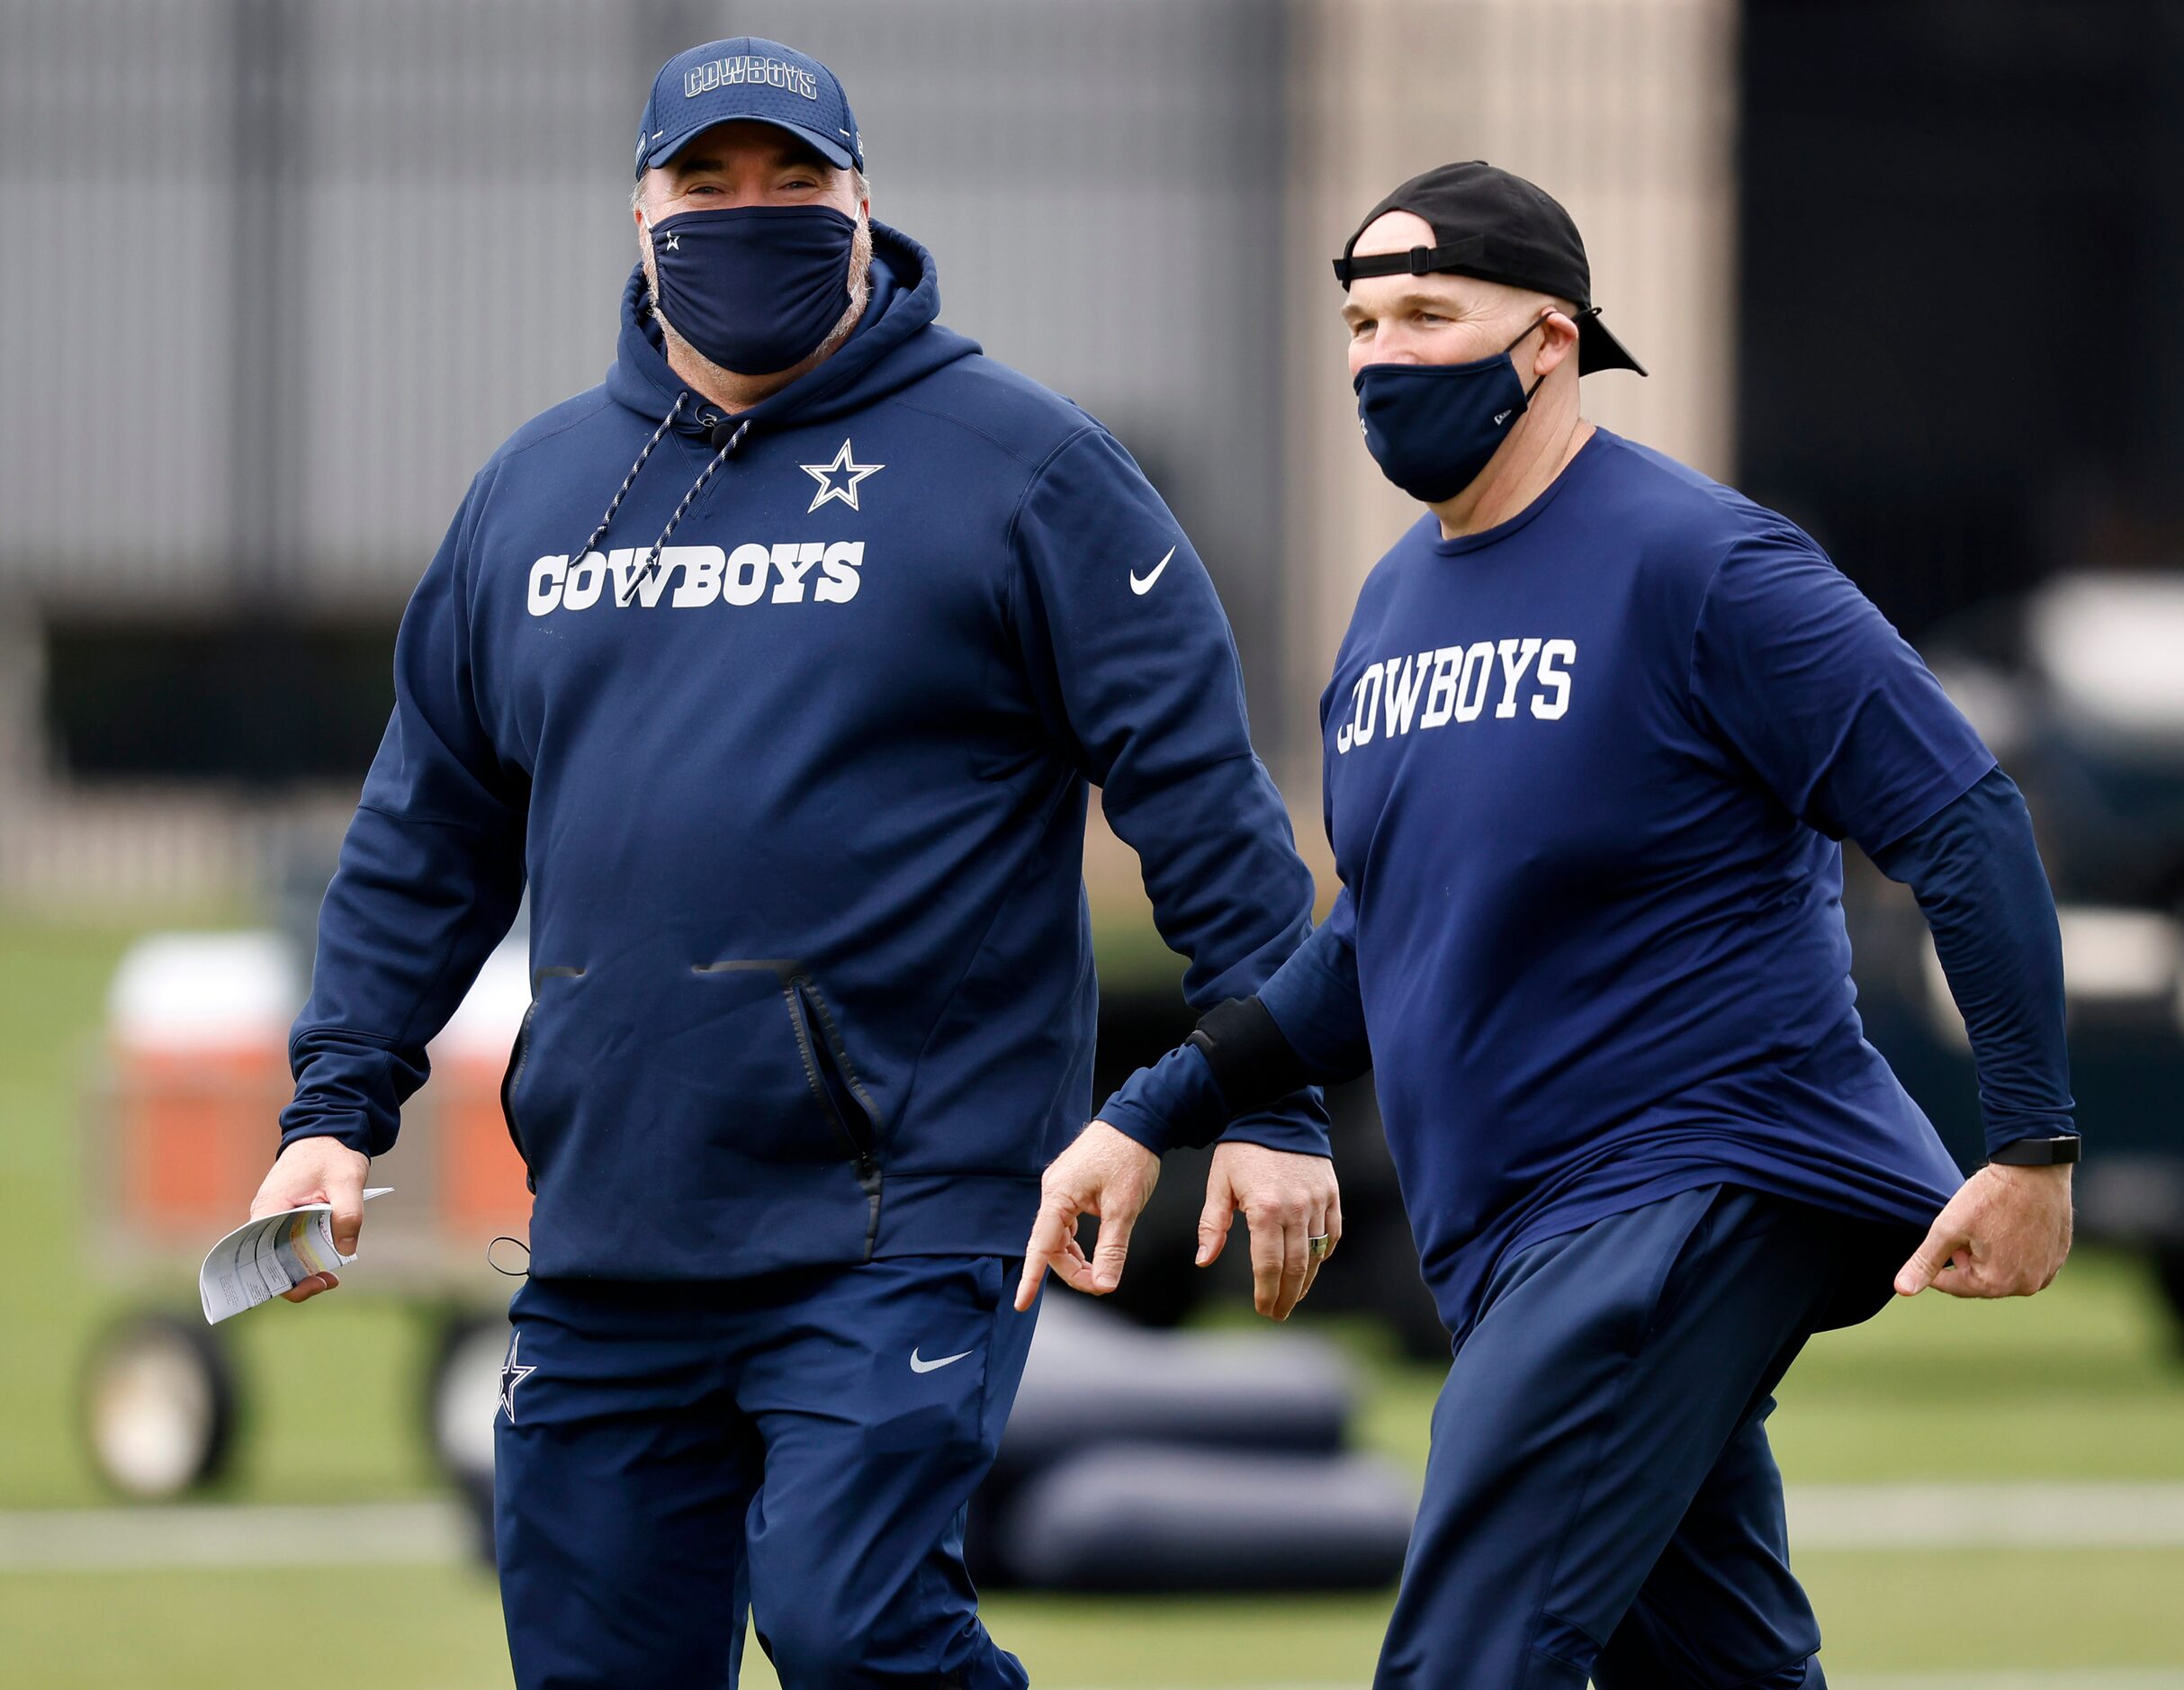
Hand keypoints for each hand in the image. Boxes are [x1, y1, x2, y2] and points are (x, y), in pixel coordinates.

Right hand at [248, 1137, 369, 1302]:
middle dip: (297, 1278)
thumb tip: (345, 1251)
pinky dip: (306, 1253)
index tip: (313, 1282)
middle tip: (329, 1282)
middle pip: (269, 1261)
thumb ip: (348, 1214)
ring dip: (303, 1268)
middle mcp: (264, 1217)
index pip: (262, 1257)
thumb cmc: (332, 1153)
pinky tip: (328, 1259)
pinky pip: (290, 1241)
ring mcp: (274, 1217)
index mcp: (269, 1209)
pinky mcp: (287, 1216)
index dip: (285, 1277)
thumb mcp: (347, 1181)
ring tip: (331, 1277)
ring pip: (281, 1253)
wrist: (329, 1131)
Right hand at [1015, 1122, 1159, 1311]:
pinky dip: (1077, 1242)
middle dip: (1073, 1270)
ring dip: (1075, 1257)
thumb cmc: (1130, 1156)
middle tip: (1101, 1284)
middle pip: (1051, 1245)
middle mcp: (1053, 1190)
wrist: (1139, 1119)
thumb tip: (1105, 1284)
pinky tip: (1091, 1251)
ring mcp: (1060, 1186)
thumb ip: (1112, 1249)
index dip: (1031, 1278)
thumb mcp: (1124, 1208)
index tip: (1021, 1303)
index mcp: (1058, 1195)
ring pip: (1059, 1235)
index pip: (1040, 1246)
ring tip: (1099, 1272)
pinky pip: (1066, 1222)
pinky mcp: (1070, 1184)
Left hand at [1198, 1141, 1341, 1320]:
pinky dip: (1324, 1253)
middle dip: (1287, 1296)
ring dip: (1306, 1281)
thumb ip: (1212, 1224)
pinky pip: (1332, 1233)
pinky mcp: (1331, 1193)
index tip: (1262, 1309)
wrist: (1275, 1110)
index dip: (1266, 1292)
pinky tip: (1313, 1265)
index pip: (1268, 1265)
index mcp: (1265, 1210)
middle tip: (1279, 1313)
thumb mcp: (1219, 1183)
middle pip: (1296, 1267)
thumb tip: (1204, 1259)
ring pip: (1316, 1254)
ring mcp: (1317, 1202)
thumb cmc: (1241, 1148)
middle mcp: (1296, 1209)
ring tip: (1295, 1298)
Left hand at [1894, 1162, 2072, 1298]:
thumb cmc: (1990, 1197)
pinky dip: (2011, 1249)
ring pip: (2003, 1271)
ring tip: (1985, 1225)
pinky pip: (2026, 1261)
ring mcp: (2047, 1271)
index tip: (1935, 1244)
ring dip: (1988, 1255)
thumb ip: (1925, 1262)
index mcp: (1999, 1283)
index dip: (1937, 1266)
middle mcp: (2028, 1285)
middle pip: (1980, 1280)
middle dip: (1965, 1259)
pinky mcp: (2057, 1255)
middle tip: (1963, 1229)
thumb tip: (1902, 1290)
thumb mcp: (1948, 1228)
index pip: (1954, 1286)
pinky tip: (2006, 1224)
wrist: (2035, 1168)